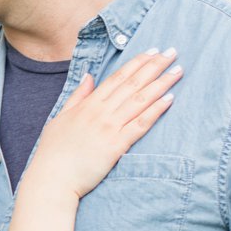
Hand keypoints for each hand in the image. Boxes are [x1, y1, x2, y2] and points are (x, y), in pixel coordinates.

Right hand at [24, 48, 180, 199]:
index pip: (118, 78)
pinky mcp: (116, 146)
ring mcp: (109, 128)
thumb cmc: (53, 152)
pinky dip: (156, 111)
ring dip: (161, 84)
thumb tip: (88, 77)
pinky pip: (140, 125)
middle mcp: (100, 112)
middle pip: (133, 84)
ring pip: (140, 100)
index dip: (137, 63)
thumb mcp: (60, 117)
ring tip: (178, 71)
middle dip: (154, 66)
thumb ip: (77, 96)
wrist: (52, 179)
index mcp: (88, 104)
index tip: (153, 52)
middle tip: (173, 52)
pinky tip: (170, 99)